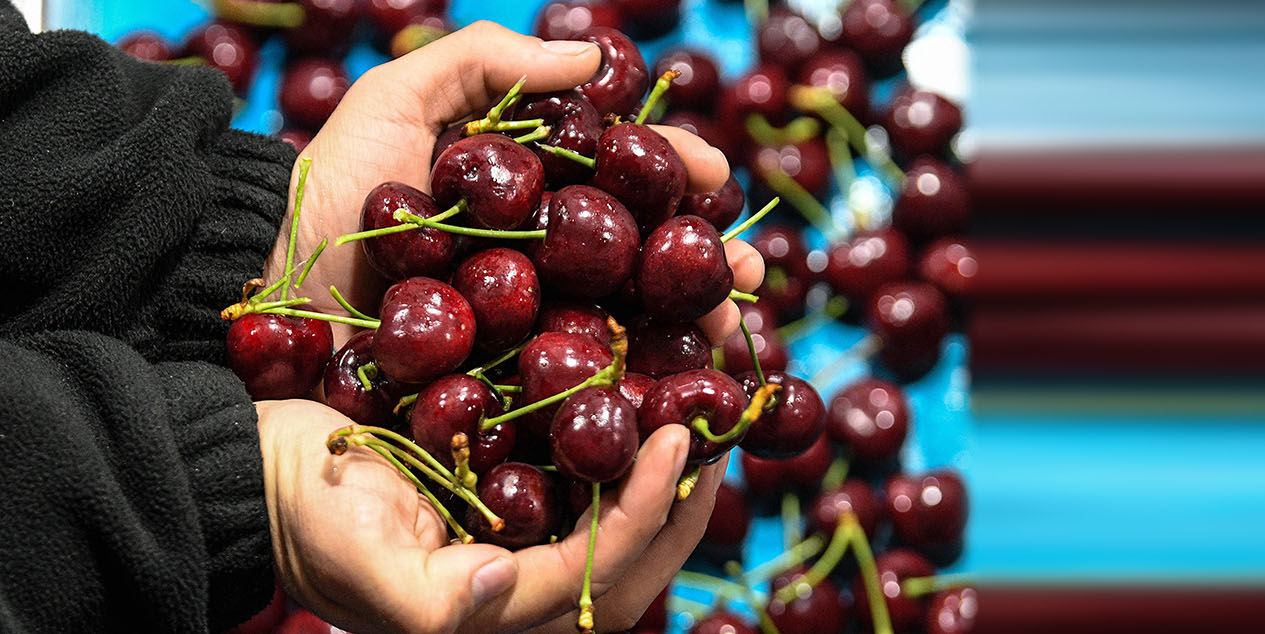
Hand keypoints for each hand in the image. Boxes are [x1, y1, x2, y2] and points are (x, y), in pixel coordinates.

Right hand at [259, 398, 721, 633]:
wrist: (256, 473)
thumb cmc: (299, 516)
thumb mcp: (353, 558)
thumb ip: (429, 597)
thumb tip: (502, 583)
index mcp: (491, 610)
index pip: (598, 569)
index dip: (648, 510)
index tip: (679, 437)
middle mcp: (517, 584)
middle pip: (629, 559)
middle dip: (682, 502)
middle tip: (716, 432)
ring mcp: (514, 540)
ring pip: (614, 521)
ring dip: (663, 478)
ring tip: (698, 414)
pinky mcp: (504, 497)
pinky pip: (581, 482)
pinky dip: (618, 449)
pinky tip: (639, 402)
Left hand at [263, 21, 763, 345]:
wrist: (260, 284)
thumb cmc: (328, 185)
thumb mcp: (398, 98)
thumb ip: (488, 61)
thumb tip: (593, 57)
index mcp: (524, 199)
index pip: (617, 187)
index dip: (672, 179)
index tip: (714, 176)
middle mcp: (534, 265)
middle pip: (637, 264)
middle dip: (700, 265)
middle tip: (746, 271)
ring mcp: (520, 330)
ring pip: (623, 328)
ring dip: (686, 329)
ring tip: (730, 329)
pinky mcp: (500, 390)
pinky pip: (575, 388)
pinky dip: (633, 389)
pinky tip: (677, 389)